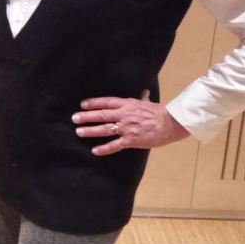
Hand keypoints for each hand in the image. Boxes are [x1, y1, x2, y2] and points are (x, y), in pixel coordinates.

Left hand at [72, 94, 189, 155]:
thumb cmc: (159, 112)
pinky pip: (114, 145)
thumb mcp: (148, 103)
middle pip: (101, 115)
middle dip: (86, 116)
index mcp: (127, 104)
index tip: (82, 104)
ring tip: (79, 132)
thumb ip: (143, 98)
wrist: (169, 123)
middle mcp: (124, 115)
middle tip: (74, 118)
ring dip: (90, 130)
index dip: (93, 103)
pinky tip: (94, 150)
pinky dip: (104, 148)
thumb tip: (144, 92)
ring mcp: (126, 128)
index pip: (106, 102)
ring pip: (104, 129)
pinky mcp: (131, 140)